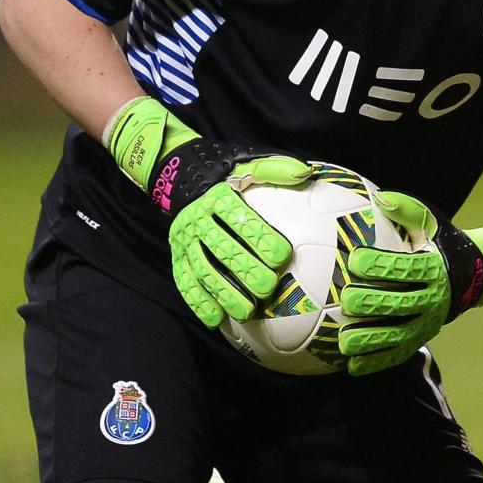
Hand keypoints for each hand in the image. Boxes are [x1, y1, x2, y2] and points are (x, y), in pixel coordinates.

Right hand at [105, 97, 313, 327]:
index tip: (283, 256)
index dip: (261, 238)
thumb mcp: (247, 162)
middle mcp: (198, 220)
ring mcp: (185, 241)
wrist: (179, 173)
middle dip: (246, 270)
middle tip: (268, 288)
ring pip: (204, 270)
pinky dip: (199, 302)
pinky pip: (185, 282)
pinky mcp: (176, 256)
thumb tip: (306, 174)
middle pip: (223, 249)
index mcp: (218, 197)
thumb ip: (275, 169)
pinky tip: (216, 319)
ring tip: (247, 312)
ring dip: (224, 293)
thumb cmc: (224, 173)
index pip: (240, 219)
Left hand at [336, 191, 482, 375]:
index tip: (355, 258)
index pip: (405, 267)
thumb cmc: (441, 242)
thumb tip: (380, 198)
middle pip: (399, 304)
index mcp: (434, 268)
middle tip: (345, 300)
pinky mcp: (421, 339)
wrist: (475, 275)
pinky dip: (375, 361)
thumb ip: (406, 209)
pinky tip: (351, 366)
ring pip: (398, 335)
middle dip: (371, 303)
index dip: (380, 264)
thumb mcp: (431, 221)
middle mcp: (433, 299)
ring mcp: (428, 323)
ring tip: (343, 341)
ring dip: (370, 340)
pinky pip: (397, 354)